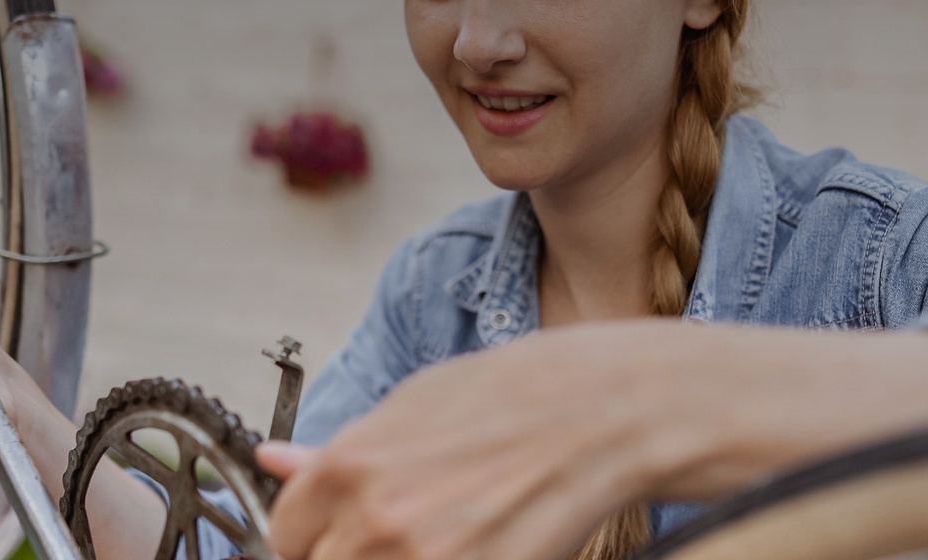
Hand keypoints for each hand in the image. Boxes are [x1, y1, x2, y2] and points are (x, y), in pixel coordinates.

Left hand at [258, 322, 927, 559]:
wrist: (648, 400)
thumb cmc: (548, 385)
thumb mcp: (436, 393)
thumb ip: (354, 437)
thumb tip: (279, 462)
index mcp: (366, 454)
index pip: (290, 533)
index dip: (307, 542)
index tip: (332, 539)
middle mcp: (391, 511)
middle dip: (352, 557)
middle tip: (407, 536)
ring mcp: (444, 552)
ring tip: (462, 532)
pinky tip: (496, 541)